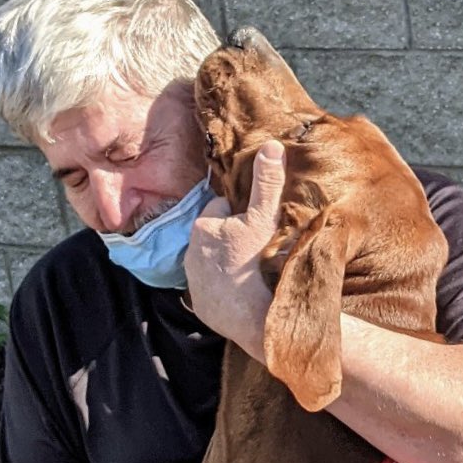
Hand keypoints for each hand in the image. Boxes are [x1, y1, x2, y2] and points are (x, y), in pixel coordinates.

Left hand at [184, 140, 285, 358]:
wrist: (252, 317)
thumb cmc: (255, 263)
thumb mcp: (265, 219)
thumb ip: (267, 183)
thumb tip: (272, 145)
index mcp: (202, 227)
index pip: (222, 209)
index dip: (241, 214)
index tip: (257, 224)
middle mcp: (190, 252)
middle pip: (216, 235)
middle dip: (232, 237)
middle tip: (258, 246)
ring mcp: (194, 280)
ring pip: (213, 262)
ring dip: (229, 262)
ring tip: (253, 269)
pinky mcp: (200, 304)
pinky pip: (213, 288)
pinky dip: (226, 287)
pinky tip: (244, 290)